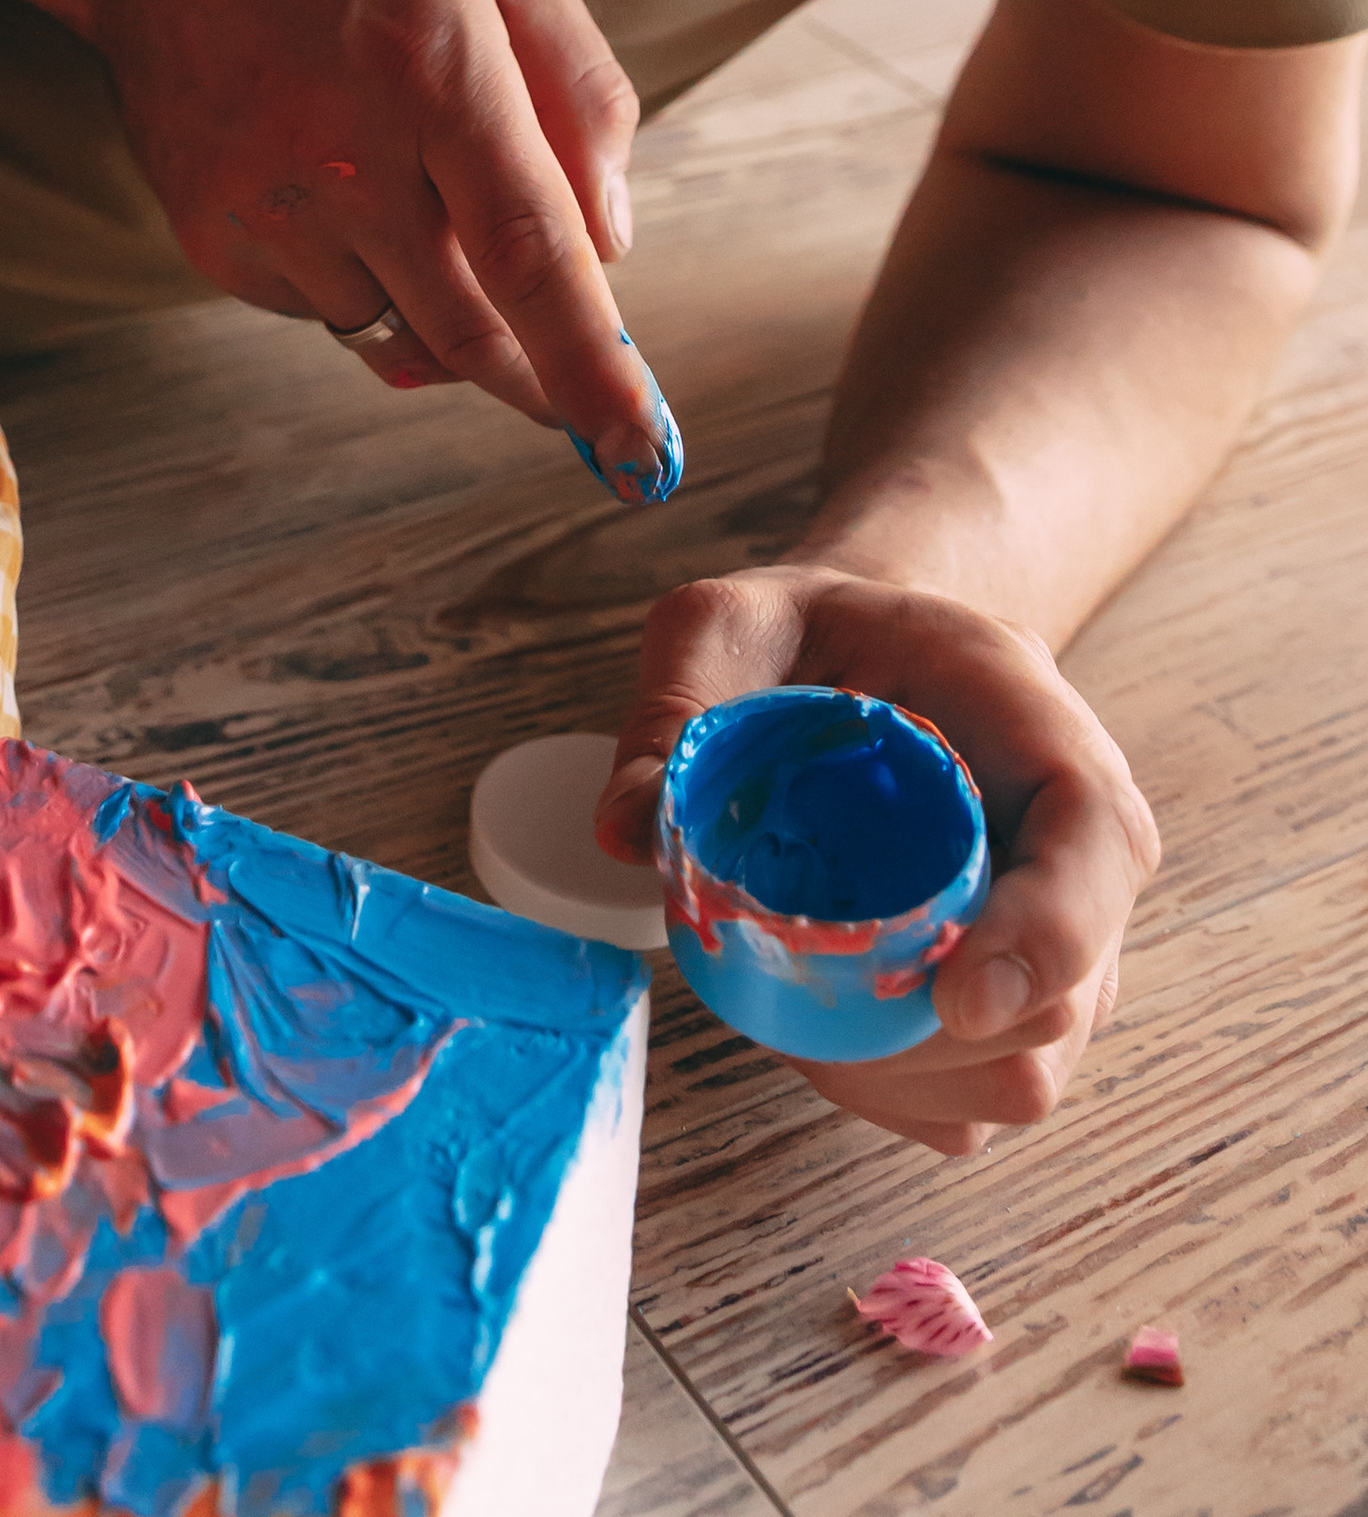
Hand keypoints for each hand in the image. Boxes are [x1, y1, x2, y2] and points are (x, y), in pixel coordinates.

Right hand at [90, 0, 675, 497]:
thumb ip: (585, 93)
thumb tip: (612, 245)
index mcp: (437, 70)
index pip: (534, 255)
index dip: (595, 368)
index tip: (645, 456)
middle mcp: (346, 153)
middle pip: (473, 331)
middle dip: (538, 377)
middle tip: (570, 383)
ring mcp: (268, 205)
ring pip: (400, 328)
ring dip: (441, 301)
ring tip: (410, 183)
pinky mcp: (212, 237)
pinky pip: (323, 311)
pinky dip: (360, 277)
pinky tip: (338, 184)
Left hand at [596, 564, 1160, 1151]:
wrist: (866, 660)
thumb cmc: (816, 637)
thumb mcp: (734, 623)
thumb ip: (680, 699)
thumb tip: (628, 826)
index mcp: (1046, 737)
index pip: (1100, 850)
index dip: (1046, 937)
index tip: (955, 996)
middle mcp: (1078, 859)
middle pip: (1063, 999)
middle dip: (932, 1032)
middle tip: (806, 991)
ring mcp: (1056, 951)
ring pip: (1023, 1075)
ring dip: (902, 1074)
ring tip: (802, 1004)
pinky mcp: (1009, 1017)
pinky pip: (972, 1106)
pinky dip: (893, 1095)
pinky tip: (823, 1032)